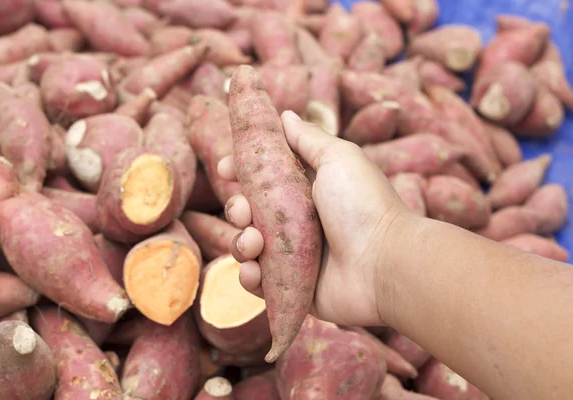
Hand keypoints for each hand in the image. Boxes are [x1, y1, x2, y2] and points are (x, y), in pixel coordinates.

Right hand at [218, 111, 412, 326]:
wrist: (384, 264)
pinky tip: (254, 270)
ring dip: (241, 243)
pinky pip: (256, 281)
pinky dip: (248, 276)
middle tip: (243, 211)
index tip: (225, 169)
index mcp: (307, 190)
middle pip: (249, 212)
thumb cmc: (364, 206)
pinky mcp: (290, 285)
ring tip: (254, 242)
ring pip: (247, 246)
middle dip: (236, 209)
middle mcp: (297, 222)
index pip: (263, 179)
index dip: (241, 172)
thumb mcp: (338, 158)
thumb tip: (286, 115)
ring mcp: (292, 255)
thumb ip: (308, 138)